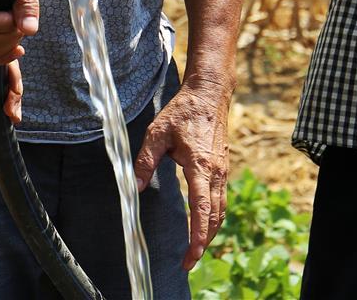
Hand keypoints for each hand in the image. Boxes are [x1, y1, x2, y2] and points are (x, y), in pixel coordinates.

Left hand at [0, 59, 24, 125]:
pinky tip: (6, 110)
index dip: (10, 75)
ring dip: (11, 94)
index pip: (0, 54)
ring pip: (2, 74)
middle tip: (11, 113)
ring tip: (13, 117)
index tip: (11, 96)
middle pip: (6, 65)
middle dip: (14, 89)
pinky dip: (0, 93)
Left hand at [134, 83, 229, 270]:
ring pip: (220, 210)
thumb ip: (145, 161)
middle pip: (214, 217)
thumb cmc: (183, 112)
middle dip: (204, 242)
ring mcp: (222, 171)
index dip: (198, 236)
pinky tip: (204, 224)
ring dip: (210, 232)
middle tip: (189, 262)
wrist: (209, 95)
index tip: (191, 256)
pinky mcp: (221, 169)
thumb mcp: (157, 133)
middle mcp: (215, 173)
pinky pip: (220, 199)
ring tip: (196, 250)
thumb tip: (134, 188)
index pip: (201, 210)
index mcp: (200, 166)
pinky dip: (213, 217)